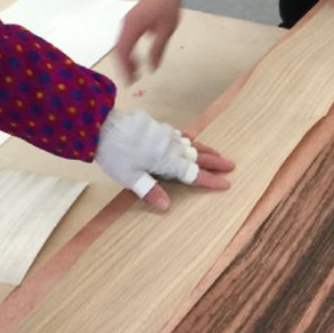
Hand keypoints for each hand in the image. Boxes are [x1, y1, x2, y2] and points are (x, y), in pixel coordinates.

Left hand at [96, 108, 234, 211]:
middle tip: (231, 165)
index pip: (194, 174)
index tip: (226, 183)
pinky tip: (190, 141)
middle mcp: (171, 147)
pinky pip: (180, 135)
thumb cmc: (116, 154)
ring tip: (217, 154)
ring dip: (205, 150)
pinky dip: (190, 141)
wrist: (103, 126)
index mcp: (167, 161)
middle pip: (198, 157)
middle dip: (215, 162)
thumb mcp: (131, 178)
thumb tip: (167, 206)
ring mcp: (165, 135)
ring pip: (191, 144)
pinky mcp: (157, 127)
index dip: (211, 180)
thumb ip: (151, 191)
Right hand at [115, 0, 188, 82]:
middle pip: (119, 50)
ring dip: (126, 60)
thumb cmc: (168, 6)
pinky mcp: (131, 21)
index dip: (125, 68)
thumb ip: (157, 50)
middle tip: (132, 80)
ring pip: (121, 45)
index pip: (123, 51)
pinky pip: (125, 40)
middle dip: (124, 66)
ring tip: (135, 72)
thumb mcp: (166, 31)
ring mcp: (127, 22)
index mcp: (133, 26)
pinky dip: (128, 52)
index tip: (130, 81)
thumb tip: (151, 69)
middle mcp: (126, 24)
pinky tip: (136, 59)